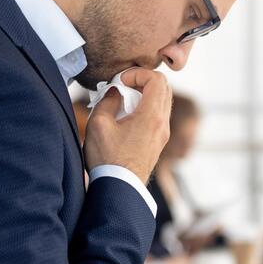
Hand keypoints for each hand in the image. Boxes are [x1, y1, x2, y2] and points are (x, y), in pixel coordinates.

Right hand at [84, 68, 171, 182]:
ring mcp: (163, 134)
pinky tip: (127, 116)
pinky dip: (146, 107)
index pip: (157, 79)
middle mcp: (163, 124)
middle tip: (123, 87)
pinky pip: (159, 115)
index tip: (120, 82)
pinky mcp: (159, 142)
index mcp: (151, 116)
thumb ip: (108, 101)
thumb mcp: (98, 125)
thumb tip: (116, 91)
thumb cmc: (108, 160)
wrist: (119, 190)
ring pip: (163, 101)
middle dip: (143, 81)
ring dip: (145, 94)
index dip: (137, 74)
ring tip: (123, 102)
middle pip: (164, 87)